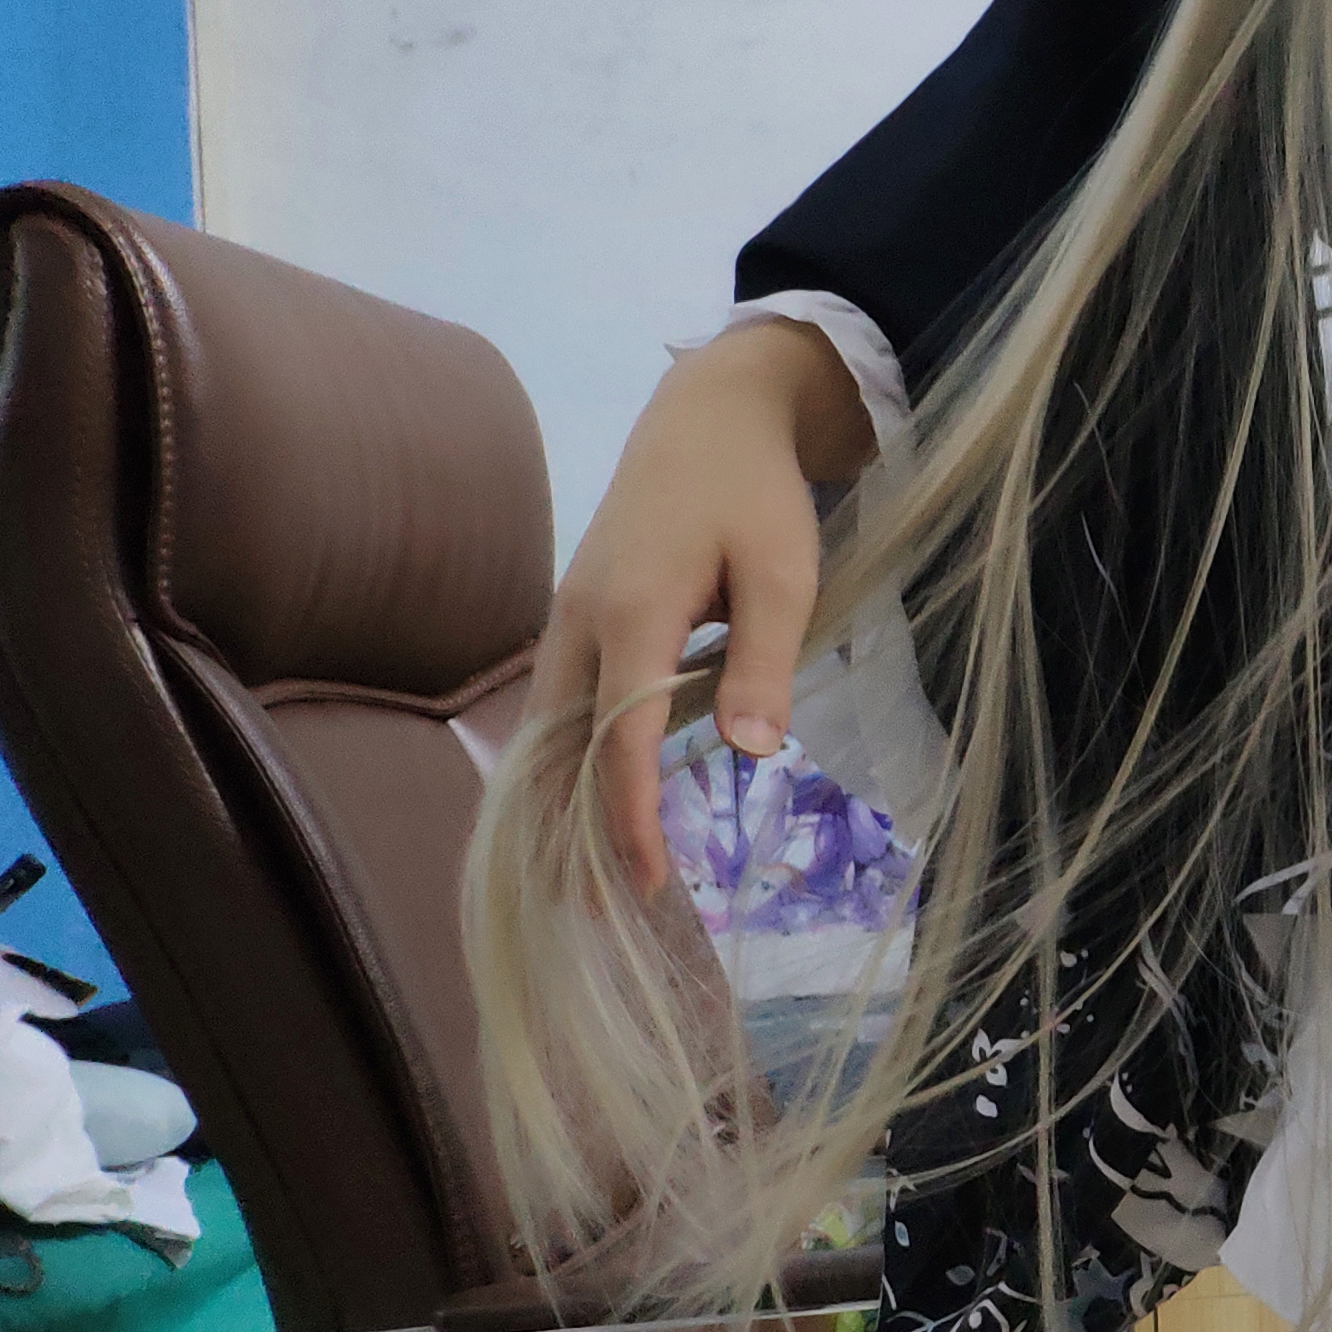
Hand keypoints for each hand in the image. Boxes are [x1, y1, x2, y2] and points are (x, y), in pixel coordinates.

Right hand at [536, 319, 871, 892]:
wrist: (706, 415)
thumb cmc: (755, 492)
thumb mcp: (786, 571)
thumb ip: (765, 661)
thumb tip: (752, 752)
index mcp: (631, 612)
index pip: (620, 737)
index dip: (628, 815)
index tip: (641, 881)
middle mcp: (579, 622)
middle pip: (560, 746)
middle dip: (571, 831)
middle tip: (592, 915)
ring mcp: (567, 619)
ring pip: (546, 730)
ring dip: (557, 804)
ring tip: (575, 883)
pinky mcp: (575, 619)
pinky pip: (557, 707)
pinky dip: (562, 764)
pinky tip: (579, 810)